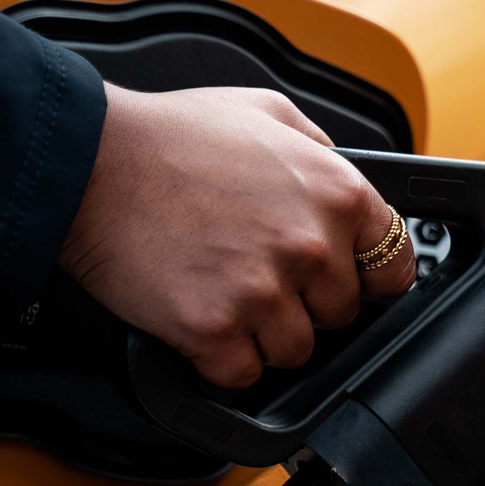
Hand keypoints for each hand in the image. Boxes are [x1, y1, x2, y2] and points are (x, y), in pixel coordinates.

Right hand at [59, 85, 415, 387]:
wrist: (89, 164)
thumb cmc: (168, 137)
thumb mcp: (267, 111)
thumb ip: (320, 150)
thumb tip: (345, 176)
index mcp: (337, 193)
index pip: (395, 267)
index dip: (368, 277)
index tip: (346, 280)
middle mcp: (311, 246)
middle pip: (340, 315)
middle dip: (305, 302)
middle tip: (257, 272)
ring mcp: (264, 292)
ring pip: (295, 352)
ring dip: (263, 335)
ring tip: (224, 292)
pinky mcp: (215, 330)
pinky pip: (242, 374)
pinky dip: (221, 358)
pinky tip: (199, 317)